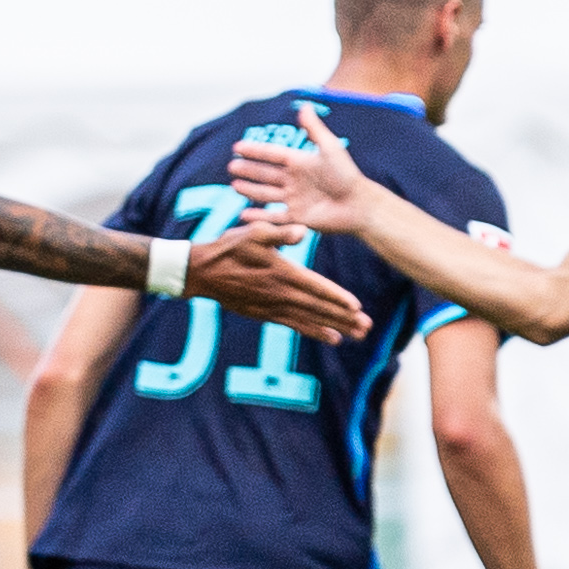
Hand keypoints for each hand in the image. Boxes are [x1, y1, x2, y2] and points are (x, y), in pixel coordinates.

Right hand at [187, 225, 370, 344]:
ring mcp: (272, 307)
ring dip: (335, 327)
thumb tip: (303, 231)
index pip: (315, 287)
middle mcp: (279, 293)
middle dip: (344, 318)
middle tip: (366, 327)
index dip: (336, 297)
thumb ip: (280, 232)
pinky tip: (331, 337)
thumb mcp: (253, 232)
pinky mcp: (265, 314)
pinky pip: (294, 325)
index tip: (357, 307)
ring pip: (309, 319)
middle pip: (317, 308)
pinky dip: (314, 331)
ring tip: (357, 335)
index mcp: (280, 272)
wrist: (202, 273)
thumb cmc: (229, 248)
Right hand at [227, 105, 381, 235]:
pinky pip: (274, 217)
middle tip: (231, 167)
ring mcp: (294, 199)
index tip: (237, 147)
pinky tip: (245, 214)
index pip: (272, 155)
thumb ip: (314, 129)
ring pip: (267, 194)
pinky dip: (260, 217)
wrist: (358, 205)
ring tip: (234, 185)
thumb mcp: (329, 148)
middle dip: (249, 170)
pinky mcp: (297, 218)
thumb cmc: (346, 175)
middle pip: (266, 174)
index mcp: (300, 162)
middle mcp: (294, 180)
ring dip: (250, 190)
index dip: (255, 151)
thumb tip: (304, 106)